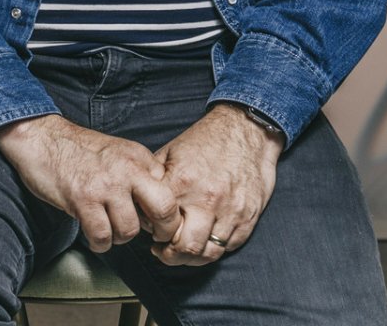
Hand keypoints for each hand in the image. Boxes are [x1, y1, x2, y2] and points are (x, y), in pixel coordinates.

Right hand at [0, 115, 178, 251]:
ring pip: (129, 230)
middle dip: (161, 230)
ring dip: (119, 238)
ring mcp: (105, 185)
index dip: (166, 215)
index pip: (170, 192)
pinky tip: (94, 234)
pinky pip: (102, 236)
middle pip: (164, 208)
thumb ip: (140, 174)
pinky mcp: (82, 199)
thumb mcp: (119, 152)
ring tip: (109, 228)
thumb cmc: (79, 150)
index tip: (155, 222)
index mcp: (139, 157)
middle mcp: (127, 169)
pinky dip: (99, 243)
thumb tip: (156, 208)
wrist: (43, 138)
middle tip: (151, 236)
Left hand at [149, 104, 282, 265]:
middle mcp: (206, 200)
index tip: (151, 233)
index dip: (153, 234)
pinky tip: (204, 241)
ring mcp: (230, 210)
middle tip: (164, 250)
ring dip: (191, 258)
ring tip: (183, 250)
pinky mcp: (248, 216)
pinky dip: (214, 250)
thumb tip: (138, 203)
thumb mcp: (171, 151)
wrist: (245, 128)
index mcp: (182, 182)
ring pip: (208, 253)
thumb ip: (154, 178)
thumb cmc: (206, 140)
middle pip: (185, 248)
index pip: (160, 226)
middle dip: (170, 255)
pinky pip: (229, 247)